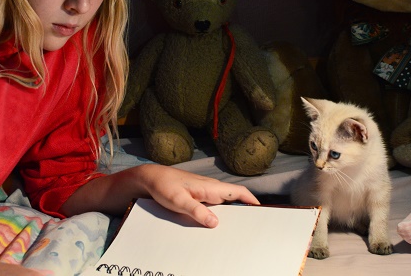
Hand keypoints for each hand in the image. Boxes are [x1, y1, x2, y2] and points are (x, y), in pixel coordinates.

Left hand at [63, 164, 258, 228]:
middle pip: (233, 200)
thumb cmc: (163, 186)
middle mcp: (210, 189)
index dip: (252, 199)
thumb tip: (216, 223)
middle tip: (252, 227)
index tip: (262, 210)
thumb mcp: (178, 200)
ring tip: (236, 232)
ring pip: (222, 205)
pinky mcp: (196, 198)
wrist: (148, 179)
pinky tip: (214, 228)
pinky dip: (217, 216)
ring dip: (230, 215)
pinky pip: (211, 208)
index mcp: (210, 187)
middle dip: (244, 211)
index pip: (238, 191)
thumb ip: (197, 211)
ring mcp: (203, 193)